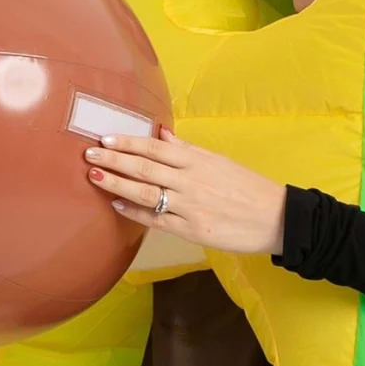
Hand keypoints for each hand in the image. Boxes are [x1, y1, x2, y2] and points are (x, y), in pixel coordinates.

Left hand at [81, 127, 286, 254]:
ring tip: (96, 177)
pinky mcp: (192, 230)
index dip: (128, 143)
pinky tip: (117, 206)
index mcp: (198, 161)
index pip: (155, 148)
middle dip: (115, 160)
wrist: (275, 219)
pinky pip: (158, 220)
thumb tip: (161, 135)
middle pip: (146, 168)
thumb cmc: (247, 188)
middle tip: (89, 154)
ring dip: (118, 184)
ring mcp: (190, 207)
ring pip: (147, 193)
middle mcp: (191, 181)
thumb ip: (187, 150)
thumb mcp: (219, 161)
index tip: (105, 139)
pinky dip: (136, 212)